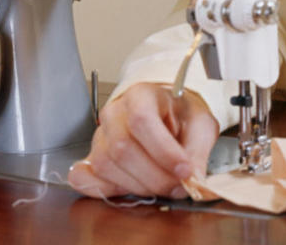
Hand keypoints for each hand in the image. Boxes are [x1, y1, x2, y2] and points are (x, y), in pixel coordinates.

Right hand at [68, 83, 218, 198]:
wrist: (167, 113)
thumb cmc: (180, 114)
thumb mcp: (200, 124)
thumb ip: (197, 151)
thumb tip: (192, 181)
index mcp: (141, 95)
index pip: (142, 120)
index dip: (163, 150)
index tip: (184, 170)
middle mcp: (115, 112)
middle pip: (122, 148)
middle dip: (154, 176)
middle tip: (177, 186)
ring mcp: (99, 135)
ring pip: (107, 166)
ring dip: (138, 186)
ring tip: (161, 185)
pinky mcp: (91, 157)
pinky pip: (85, 178)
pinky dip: (105, 190)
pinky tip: (129, 189)